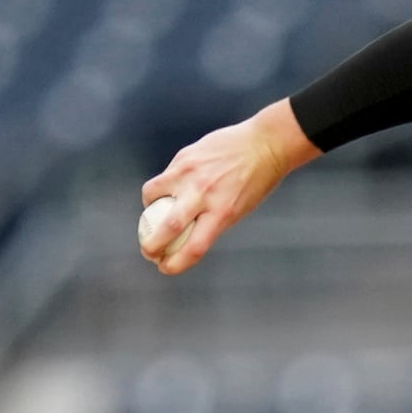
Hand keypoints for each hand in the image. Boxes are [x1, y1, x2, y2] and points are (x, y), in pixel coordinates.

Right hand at [138, 98, 320, 275]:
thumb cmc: (254, 182)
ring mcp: (191, 173)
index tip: (166, 268)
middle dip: (152, 245)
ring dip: (148, 210)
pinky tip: (166, 190)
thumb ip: (212, 221)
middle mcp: (204, 194)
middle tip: (148, 252)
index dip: (176, 263)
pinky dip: (159, 188)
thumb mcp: (238, 209)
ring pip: (153, 195)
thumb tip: (185, 235)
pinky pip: (163, 177)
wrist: (263, 145)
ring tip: (152, 214)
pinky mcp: (184, 157)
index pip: (194, 247)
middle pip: (168, 227)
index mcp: (222, 213)